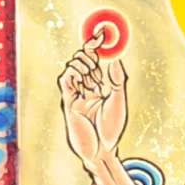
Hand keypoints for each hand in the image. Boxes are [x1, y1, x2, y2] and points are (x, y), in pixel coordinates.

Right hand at [59, 48, 127, 168]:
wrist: (102, 151)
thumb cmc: (111, 130)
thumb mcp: (119, 101)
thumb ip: (118, 81)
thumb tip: (115, 59)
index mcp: (96, 86)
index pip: (93, 60)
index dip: (95, 45)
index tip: (101, 33)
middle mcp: (84, 87)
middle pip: (81, 59)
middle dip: (90, 57)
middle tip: (101, 71)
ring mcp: (75, 94)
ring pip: (72, 66)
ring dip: (85, 67)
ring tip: (96, 84)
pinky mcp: (68, 102)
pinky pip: (65, 80)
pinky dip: (74, 74)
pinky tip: (86, 83)